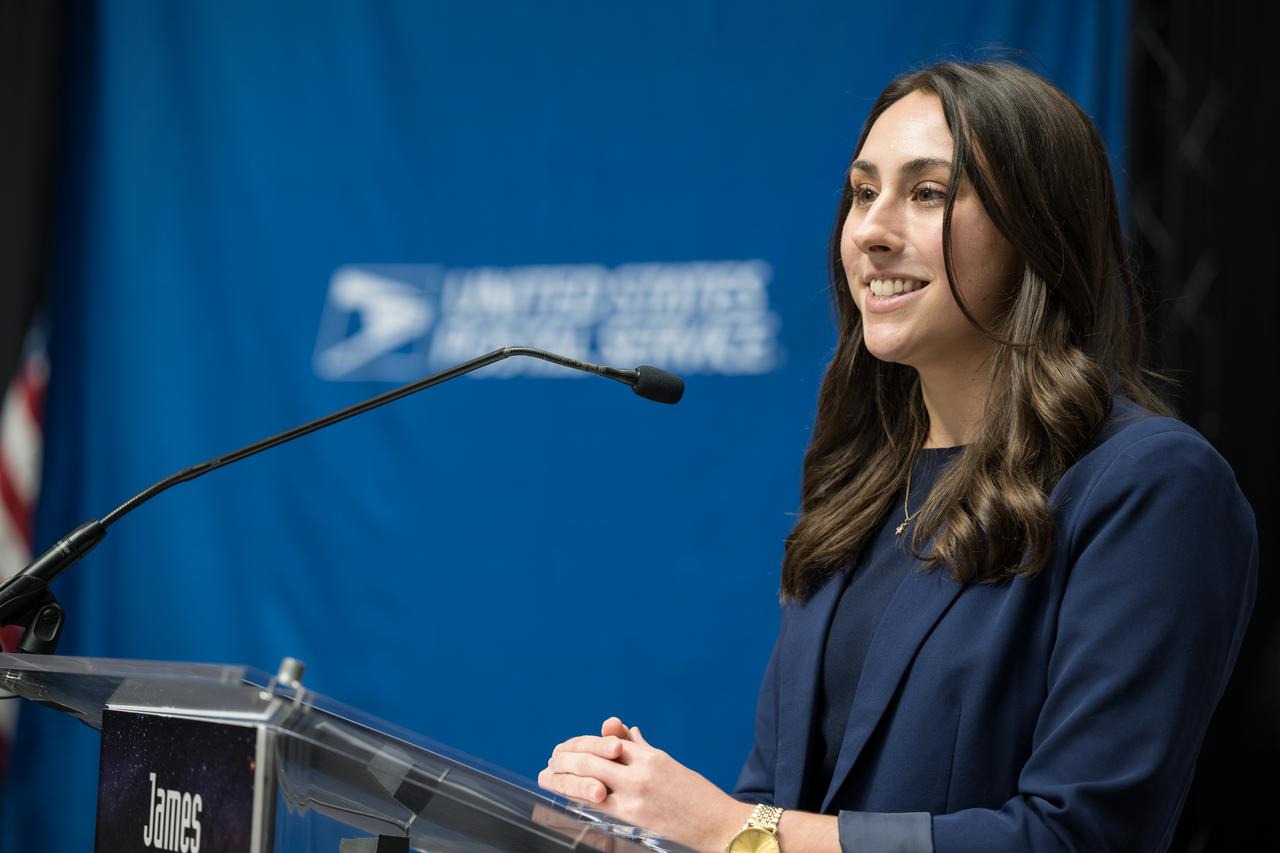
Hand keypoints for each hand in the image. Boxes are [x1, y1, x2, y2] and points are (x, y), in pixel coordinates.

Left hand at [539, 718, 751, 852]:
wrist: (717, 824)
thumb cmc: (695, 795)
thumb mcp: (668, 764)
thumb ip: (641, 748)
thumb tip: (623, 729)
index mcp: (650, 756)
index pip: (604, 741)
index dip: (579, 743)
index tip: (564, 749)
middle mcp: (641, 771)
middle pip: (590, 757)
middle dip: (564, 759)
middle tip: (550, 762)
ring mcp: (636, 795)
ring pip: (588, 780)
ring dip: (562, 778)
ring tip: (548, 777)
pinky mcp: (634, 818)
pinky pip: (597, 804)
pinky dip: (578, 798)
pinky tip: (565, 797)